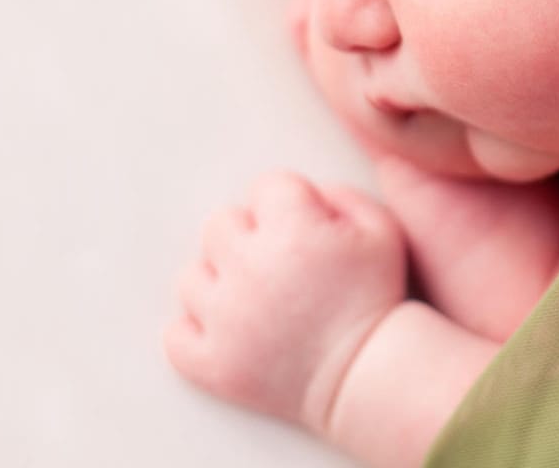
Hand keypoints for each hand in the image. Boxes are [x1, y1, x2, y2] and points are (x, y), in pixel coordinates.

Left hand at [165, 172, 406, 430]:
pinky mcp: (213, 363)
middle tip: (278, 261)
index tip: (305, 228)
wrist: (368, 373)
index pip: (266, 186)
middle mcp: (250, 269)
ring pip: (192, 277)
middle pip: (219, 224)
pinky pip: (176, 335)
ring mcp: (225, 319)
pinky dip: (196, 332)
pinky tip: (228, 328)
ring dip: (219, 281)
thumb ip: (343, 194)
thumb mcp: (382, 230)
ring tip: (255, 297)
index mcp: (292, 231)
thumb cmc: (377, 299)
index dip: (290, 203)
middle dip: (247, 235)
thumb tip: (304, 192)